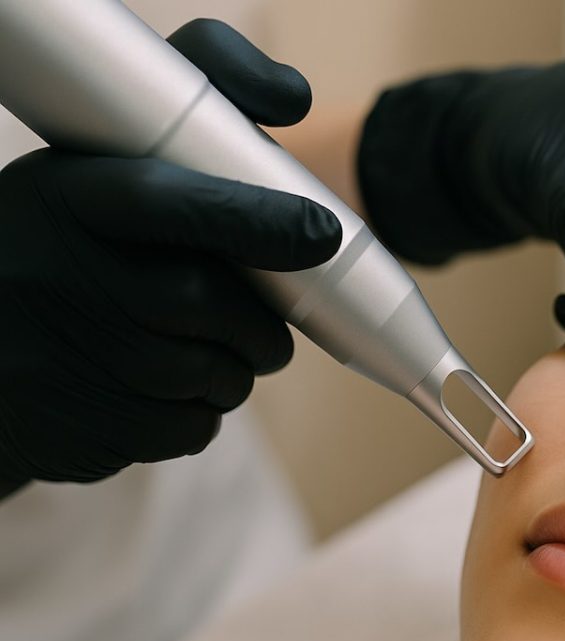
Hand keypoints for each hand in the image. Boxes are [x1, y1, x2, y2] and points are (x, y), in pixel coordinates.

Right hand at [0, 19, 341, 495]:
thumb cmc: (72, 248)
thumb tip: (296, 97)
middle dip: (258, 323)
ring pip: (208, 374)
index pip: (171, 202)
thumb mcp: (103, 168)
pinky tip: (168, 390)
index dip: (256, 219)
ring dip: (233, 370)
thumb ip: (201, 106)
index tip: (320, 233)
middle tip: (265, 326)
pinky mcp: (80, 427)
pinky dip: (203, 412)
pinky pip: (190, 428)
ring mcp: (57, 357)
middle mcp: (55, 273)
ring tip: (204, 352)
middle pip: (202, 302)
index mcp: (67, 197)